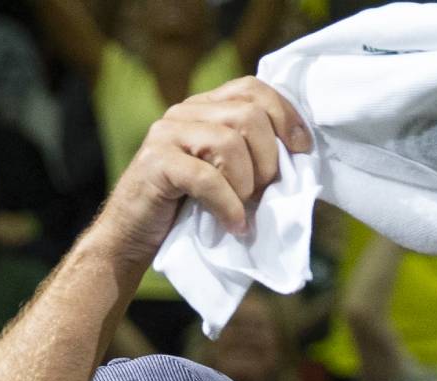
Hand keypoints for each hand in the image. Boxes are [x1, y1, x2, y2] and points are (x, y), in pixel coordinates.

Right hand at [93, 78, 311, 266]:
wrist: (134, 235)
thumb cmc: (188, 209)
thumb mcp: (228, 175)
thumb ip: (253, 156)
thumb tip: (301, 156)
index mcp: (206, 108)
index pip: (252, 88)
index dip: (285, 115)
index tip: (302, 149)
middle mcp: (185, 112)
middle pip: (248, 115)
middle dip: (267, 159)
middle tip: (262, 192)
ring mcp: (167, 133)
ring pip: (229, 143)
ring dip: (245, 184)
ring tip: (242, 208)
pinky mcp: (156, 162)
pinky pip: (206, 177)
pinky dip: (227, 205)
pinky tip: (233, 224)